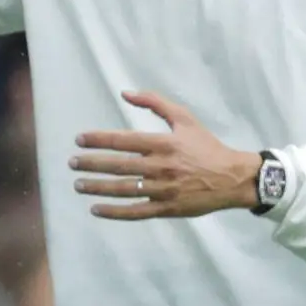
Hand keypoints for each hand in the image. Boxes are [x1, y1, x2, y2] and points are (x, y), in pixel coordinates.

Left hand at [71, 92, 262, 219]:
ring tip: (78, 185)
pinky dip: (114, 212)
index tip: (79, 140)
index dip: (98, 140)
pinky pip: (136, 212)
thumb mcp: (185, 119)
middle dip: (91, 164)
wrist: (234, 178)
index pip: (123, 141)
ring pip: (124, 189)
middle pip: (118, 166)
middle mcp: (161, 167)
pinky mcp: (167, 209)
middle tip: (72, 163)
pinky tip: (96, 209)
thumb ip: (155, 103)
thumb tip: (125, 93)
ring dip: (97, 188)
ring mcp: (164, 190)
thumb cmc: (207, 146)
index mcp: (164, 144)